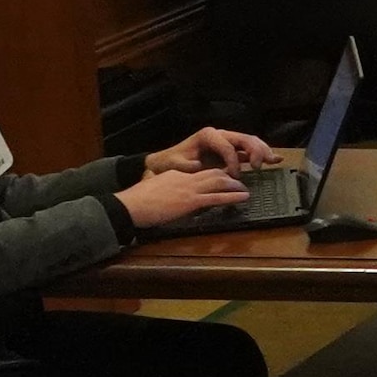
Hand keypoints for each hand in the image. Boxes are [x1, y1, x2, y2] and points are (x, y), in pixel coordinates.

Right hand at [118, 164, 248, 229]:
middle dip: (229, 175)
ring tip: (245, 189)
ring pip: (219, 181)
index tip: (224, 177)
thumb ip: (168, 191)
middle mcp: (186, 178)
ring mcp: (189, 189)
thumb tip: (175, 200)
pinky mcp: (191, 201)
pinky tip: (243, 197)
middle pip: (213, 172)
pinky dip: (232, 196)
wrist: (130, 205)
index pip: (200, 171)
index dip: (214, 174)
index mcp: (177, 175)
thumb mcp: (156, 190)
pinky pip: (217, 197)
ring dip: (235, 185)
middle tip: (240, 180)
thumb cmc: (138, 202)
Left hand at [149, 128, 274, 175]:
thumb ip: (190, 165)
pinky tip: (276, 158)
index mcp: (208, 135)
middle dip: (254, 151)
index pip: (227, 146)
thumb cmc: (173, 162)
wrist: (168, 161)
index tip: (234, 175)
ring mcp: (227, 140)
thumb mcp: (177, 164)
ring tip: (271, 161)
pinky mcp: (232, 148)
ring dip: (262, 150)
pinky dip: (262, 152)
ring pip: (250, 141)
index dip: (233, 161)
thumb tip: (201, 166)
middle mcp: (219, 134)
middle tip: (257, 166)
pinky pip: (250, 148)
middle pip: (243, 138)